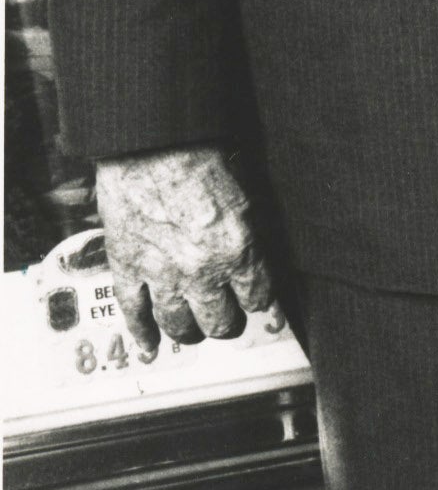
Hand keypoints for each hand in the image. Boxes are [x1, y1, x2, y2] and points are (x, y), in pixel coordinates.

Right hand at [94, 146, 275, 357]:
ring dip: (190, 331)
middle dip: (228, 322)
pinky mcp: (127, 267)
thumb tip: (256, 257)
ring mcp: (162, 274)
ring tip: (195, 331)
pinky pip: (134, 312)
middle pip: (220, 321)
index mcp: (239, 251)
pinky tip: (150, 346)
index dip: (259, 300)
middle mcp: (203, 272)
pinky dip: (141, 333)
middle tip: (227, 318)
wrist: (151, 143)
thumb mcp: (246, 194)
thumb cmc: (202, 156)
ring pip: (180, 324)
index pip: (258, 297)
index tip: (257, 300)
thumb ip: (250, 232)